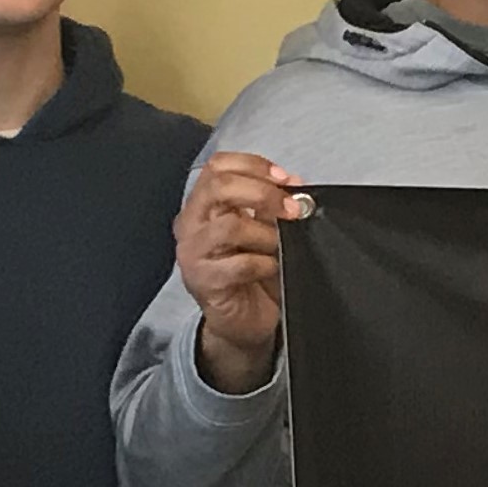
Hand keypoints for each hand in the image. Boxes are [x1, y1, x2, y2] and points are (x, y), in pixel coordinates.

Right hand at [175, 153, 306, 392]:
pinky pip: (239, 264)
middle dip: (264, 193)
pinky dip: (266, 263)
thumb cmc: (253, 271)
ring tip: (282, 245)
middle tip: (294, 209)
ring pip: (229, 226)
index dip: (254, 165)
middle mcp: (191, 224)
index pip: (218, 166)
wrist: (241, 320)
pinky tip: (274, 268)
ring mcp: (193, 253)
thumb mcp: (262, 230)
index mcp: (204, 205)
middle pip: (218, 186)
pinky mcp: (203, 282)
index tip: (287, 179)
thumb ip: (271, 207)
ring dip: (267, 233)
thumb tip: (295, 187)